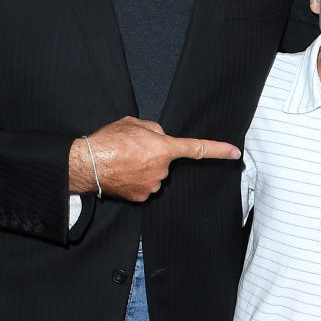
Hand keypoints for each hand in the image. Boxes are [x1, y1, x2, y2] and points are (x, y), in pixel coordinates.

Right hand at [71, 117, 240, 201]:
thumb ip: (155, 129)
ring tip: (124, 160)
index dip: (218, 150)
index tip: (234, 153)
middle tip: (133, 149)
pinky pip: (145, 185)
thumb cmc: (109, 140)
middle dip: (155, 154)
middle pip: (166, 161)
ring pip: (155, 174)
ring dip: (145, 167)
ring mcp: (152, 186)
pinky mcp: (141, 197)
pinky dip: (136, 180)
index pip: (197, 149)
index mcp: (164, 148)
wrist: (86, 163)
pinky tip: (122, 172)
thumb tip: (160, 138)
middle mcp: (162, 170)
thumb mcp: (135, 123)